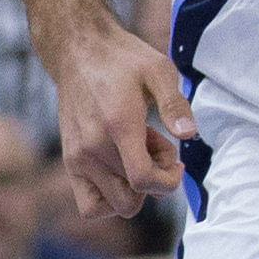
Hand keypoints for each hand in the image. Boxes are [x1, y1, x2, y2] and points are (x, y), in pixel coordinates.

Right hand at [45, 22, 195, 221]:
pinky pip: (89, 205)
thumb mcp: (159, 70)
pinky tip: (121, 165)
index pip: (143, 179)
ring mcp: (77, 157)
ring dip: (132, 190)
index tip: (176, 161)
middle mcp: (92, 148)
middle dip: (153, 183)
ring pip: (112, 206)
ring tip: (137, 155)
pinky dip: (111, 197)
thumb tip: (189, 134)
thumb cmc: (122, 60)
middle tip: (155, 148)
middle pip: (131, 198)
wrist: (78, 51)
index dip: (168, 181)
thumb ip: (176, 104)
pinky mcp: (69, 161)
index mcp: (117, 125)